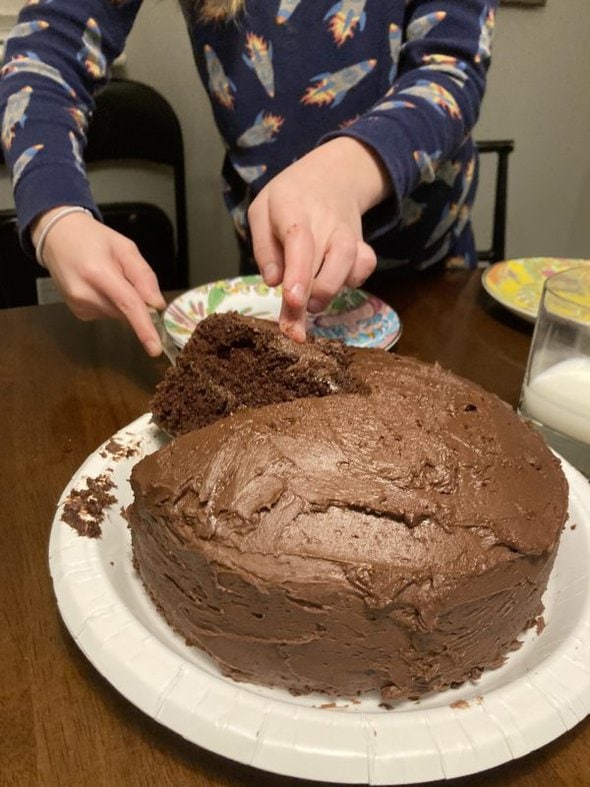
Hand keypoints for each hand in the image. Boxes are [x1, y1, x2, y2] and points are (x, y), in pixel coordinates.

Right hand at [31, 207, 166, 355]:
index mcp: (98, 273)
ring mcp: (79, 306)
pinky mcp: (79, 312)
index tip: (155, 348)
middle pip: (126, 312)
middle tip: (126, 276)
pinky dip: (112, 303)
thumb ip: (143, 275)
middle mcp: (85, 294)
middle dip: (137, 302)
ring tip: (108, 277)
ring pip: (119, 315)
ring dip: (123, 302)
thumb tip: (157, 304)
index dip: (144, 327)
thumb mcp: (124, 247)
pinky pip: (108, 314)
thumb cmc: (92, 238)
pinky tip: (100, 286)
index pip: (127, 305)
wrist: (57, 237)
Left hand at [248, 137, 390, 340]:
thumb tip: (272, 281)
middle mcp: (326, 221)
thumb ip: (263, 246)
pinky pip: (366, 265)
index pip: (299, 241)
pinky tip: (337, 283)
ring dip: (330, 291)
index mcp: (293, 208)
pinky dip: (355, 280)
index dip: (298, 273)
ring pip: (350, 263)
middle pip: (324, 262)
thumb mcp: (262, 211)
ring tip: (311, 304)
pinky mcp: (362, 244)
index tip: (292, 301)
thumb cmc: (288, 199)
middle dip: (309, 300)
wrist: (332, 174)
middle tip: (292, 326)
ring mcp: (347, 232)